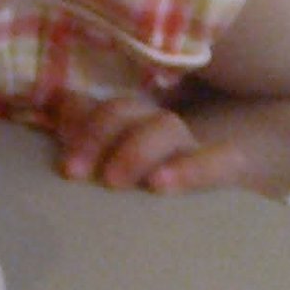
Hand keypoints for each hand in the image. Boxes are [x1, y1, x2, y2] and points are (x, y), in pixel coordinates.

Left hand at [55, 94, 249, 194]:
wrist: (233, 170)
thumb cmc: (155, 175)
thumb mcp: (118, 158)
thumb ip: (86, 132)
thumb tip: (56, 111)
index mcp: (129, 118)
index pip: (96, 104)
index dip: (76, 119)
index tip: (59, 149)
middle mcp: (158, 122)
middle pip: (126, 110)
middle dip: (95, 136)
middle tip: (73, 173)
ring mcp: (193, 143)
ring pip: (167, 127)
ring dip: (136, 150)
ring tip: (114, 182)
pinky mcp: (228, 165)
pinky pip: (218, 161)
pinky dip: (189, 170)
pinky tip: (161, 184)